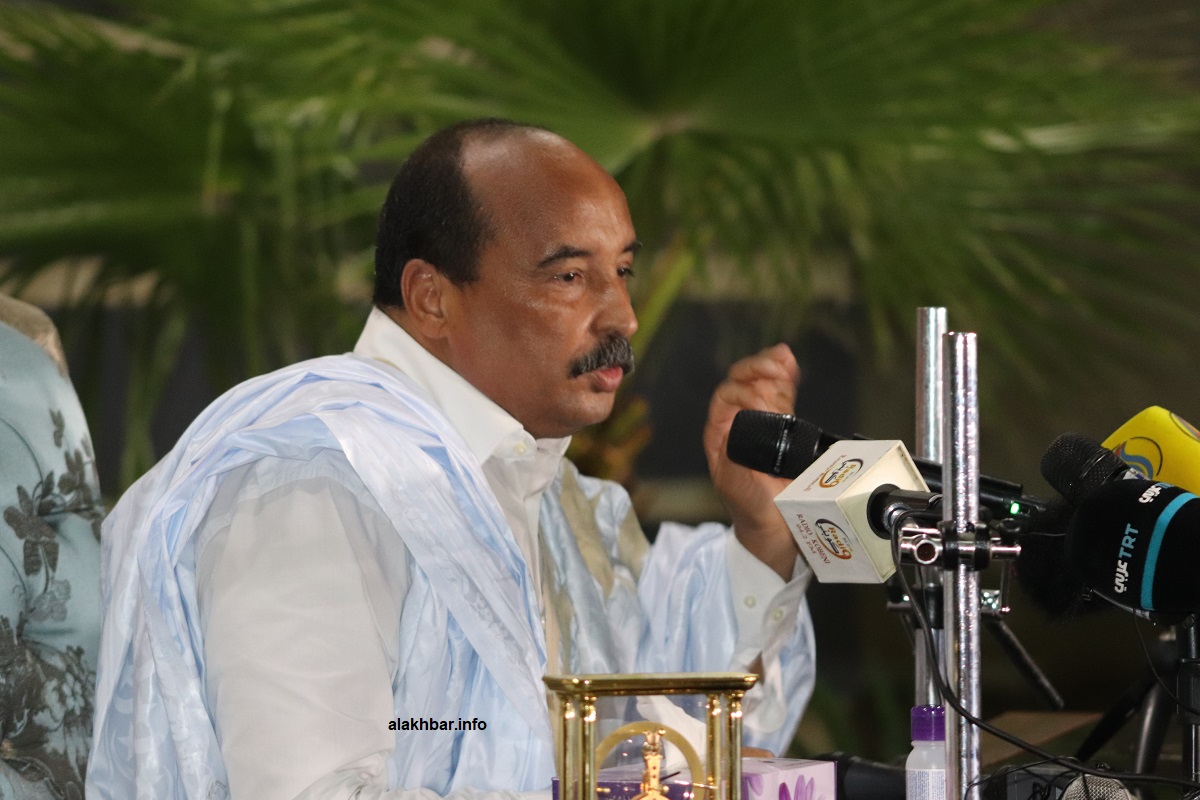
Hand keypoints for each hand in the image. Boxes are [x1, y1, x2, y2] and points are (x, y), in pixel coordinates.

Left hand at [703, 343, 800, 579]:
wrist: (777, 534)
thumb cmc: (753, 514)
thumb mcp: (738, 489)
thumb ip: (734, 461)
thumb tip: (735, 431)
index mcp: (721, 437)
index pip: (726, 397)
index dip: (743, 389)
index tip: (762, 397)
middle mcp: (738, 427)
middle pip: (744, 384)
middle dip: (759, 369)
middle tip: (778, 364)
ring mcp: (762, 426)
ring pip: (764, 386)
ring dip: (774, 368)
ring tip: (785, 359)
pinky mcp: (784, 430)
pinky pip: (783, 398)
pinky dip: (787, 380)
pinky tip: (790, 366)